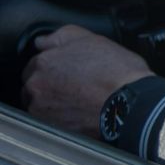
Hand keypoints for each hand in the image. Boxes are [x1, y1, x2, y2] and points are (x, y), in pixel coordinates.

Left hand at [21, 25, 152, 137]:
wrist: (130, 102)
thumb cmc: (116, 72)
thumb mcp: (91, 39)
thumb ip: (61, 36)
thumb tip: (44, 40)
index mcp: (44, 62)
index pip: (35, 63)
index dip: (54, 65)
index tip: (67, 69)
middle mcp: (37, 86)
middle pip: (34, 84)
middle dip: (50, 83)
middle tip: (75, 83)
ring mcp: (42, 109)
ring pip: (40, 103)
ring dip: (53, 101)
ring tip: (78, 98)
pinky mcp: (52, 128)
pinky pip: (50, 120)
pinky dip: (60, 117)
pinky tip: (79, 111)